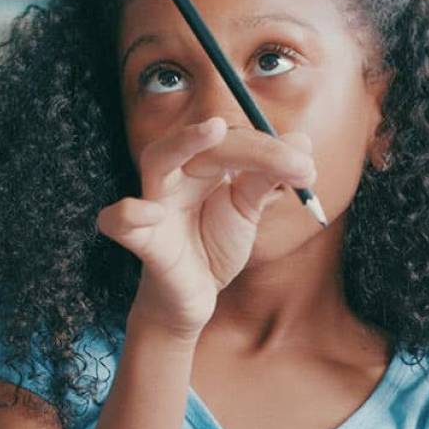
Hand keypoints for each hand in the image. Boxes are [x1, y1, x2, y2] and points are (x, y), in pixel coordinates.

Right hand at [96, 117, 315, 337]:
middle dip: (249, 145)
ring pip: (157, 160)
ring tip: (214, 130)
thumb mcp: (246, 210)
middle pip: (205, 142)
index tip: (308, 171)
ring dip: (183, 142)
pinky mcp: (144, 241)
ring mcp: (157, 205)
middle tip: (291, 159)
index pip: (236, 141)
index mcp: (203, 164)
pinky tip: (151, 213)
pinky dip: (128, 215)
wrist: (194, 297)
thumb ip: (269, 178)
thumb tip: (303, 143)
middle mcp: (178, 175)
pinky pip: (119, 222)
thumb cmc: (214, 244)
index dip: (274, 150)